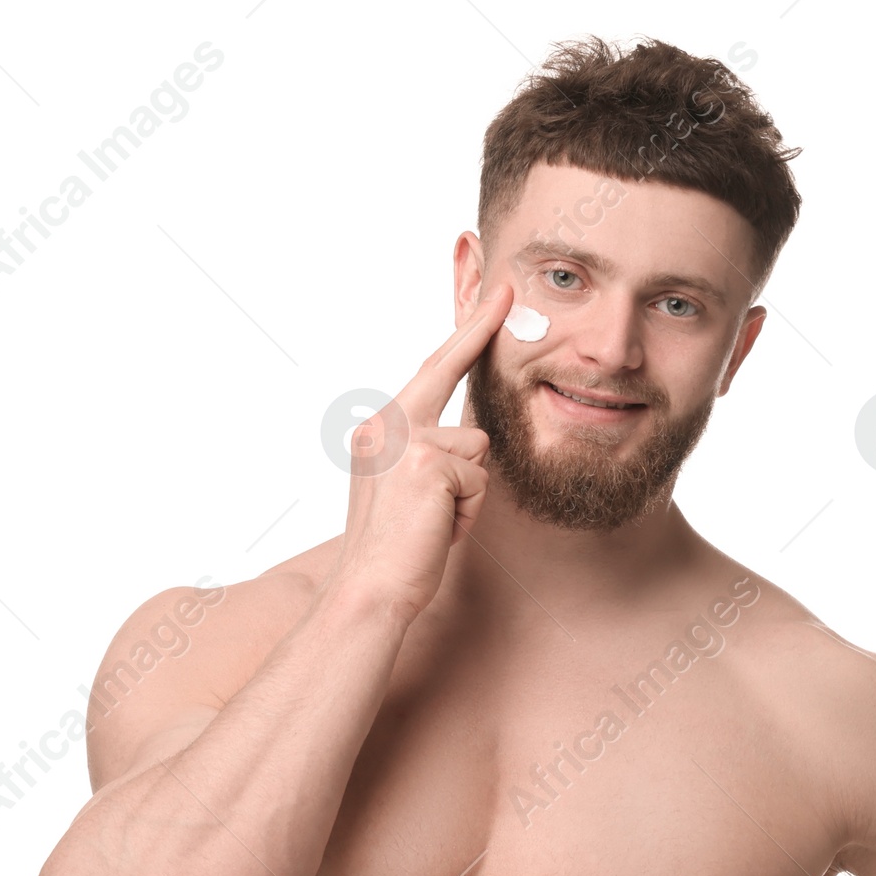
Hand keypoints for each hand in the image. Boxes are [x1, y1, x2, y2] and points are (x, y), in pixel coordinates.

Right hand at [325, 281, 512, 623]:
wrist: (369, 589)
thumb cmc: (394, 551)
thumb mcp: (407, 490)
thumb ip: (429, 454)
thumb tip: (471, 441)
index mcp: (379, 428)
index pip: (430, 371)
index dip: (465, 334)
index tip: (495, 295)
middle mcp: (386, 424)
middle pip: (449, 377)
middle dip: (478, 330)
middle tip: (506, 287)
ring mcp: (404, 440)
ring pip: (477, 450)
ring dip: (469, 494)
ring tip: (435, 523)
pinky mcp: (428, 463)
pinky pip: (478, 481)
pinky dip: (467, 513)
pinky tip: (437, 530)